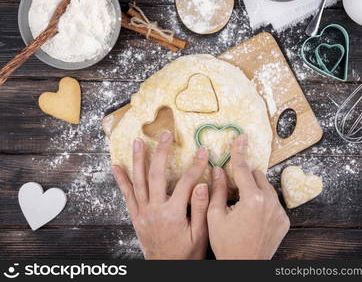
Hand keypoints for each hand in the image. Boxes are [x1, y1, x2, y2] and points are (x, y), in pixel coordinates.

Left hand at [112, 131, 209, 259]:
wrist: (166, 268)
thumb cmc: (186, 253)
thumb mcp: (200, 234)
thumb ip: (201, 209)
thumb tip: (203, 185)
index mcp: (173, 214)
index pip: (186, 182)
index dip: (196, 165)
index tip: (202, 151)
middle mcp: (155, 210)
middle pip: (156, 174)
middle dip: (161, 151)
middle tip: (165, 134)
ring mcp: (143, 212)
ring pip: (138, 181)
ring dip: (138, 159)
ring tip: (138, 141)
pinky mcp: (136, 216)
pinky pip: (127, 195)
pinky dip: (121, 180)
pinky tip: (116, 167)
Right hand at [207, 135, 289, 259]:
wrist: (245, 266)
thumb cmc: (227, 244)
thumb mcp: (215, 216)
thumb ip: (217, 190)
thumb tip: (218, 169)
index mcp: (252, 199)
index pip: (243, 169)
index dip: (238, 152)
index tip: (240, 138)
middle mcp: (270, 203)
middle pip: (258, 176)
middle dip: (246, 178)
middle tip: (235, 191)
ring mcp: (280, 212)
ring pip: (267, 189)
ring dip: (255, 191)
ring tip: (243, 208)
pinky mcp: (284, 221)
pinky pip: (273, 203)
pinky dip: (264, 204)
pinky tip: (253, 217)